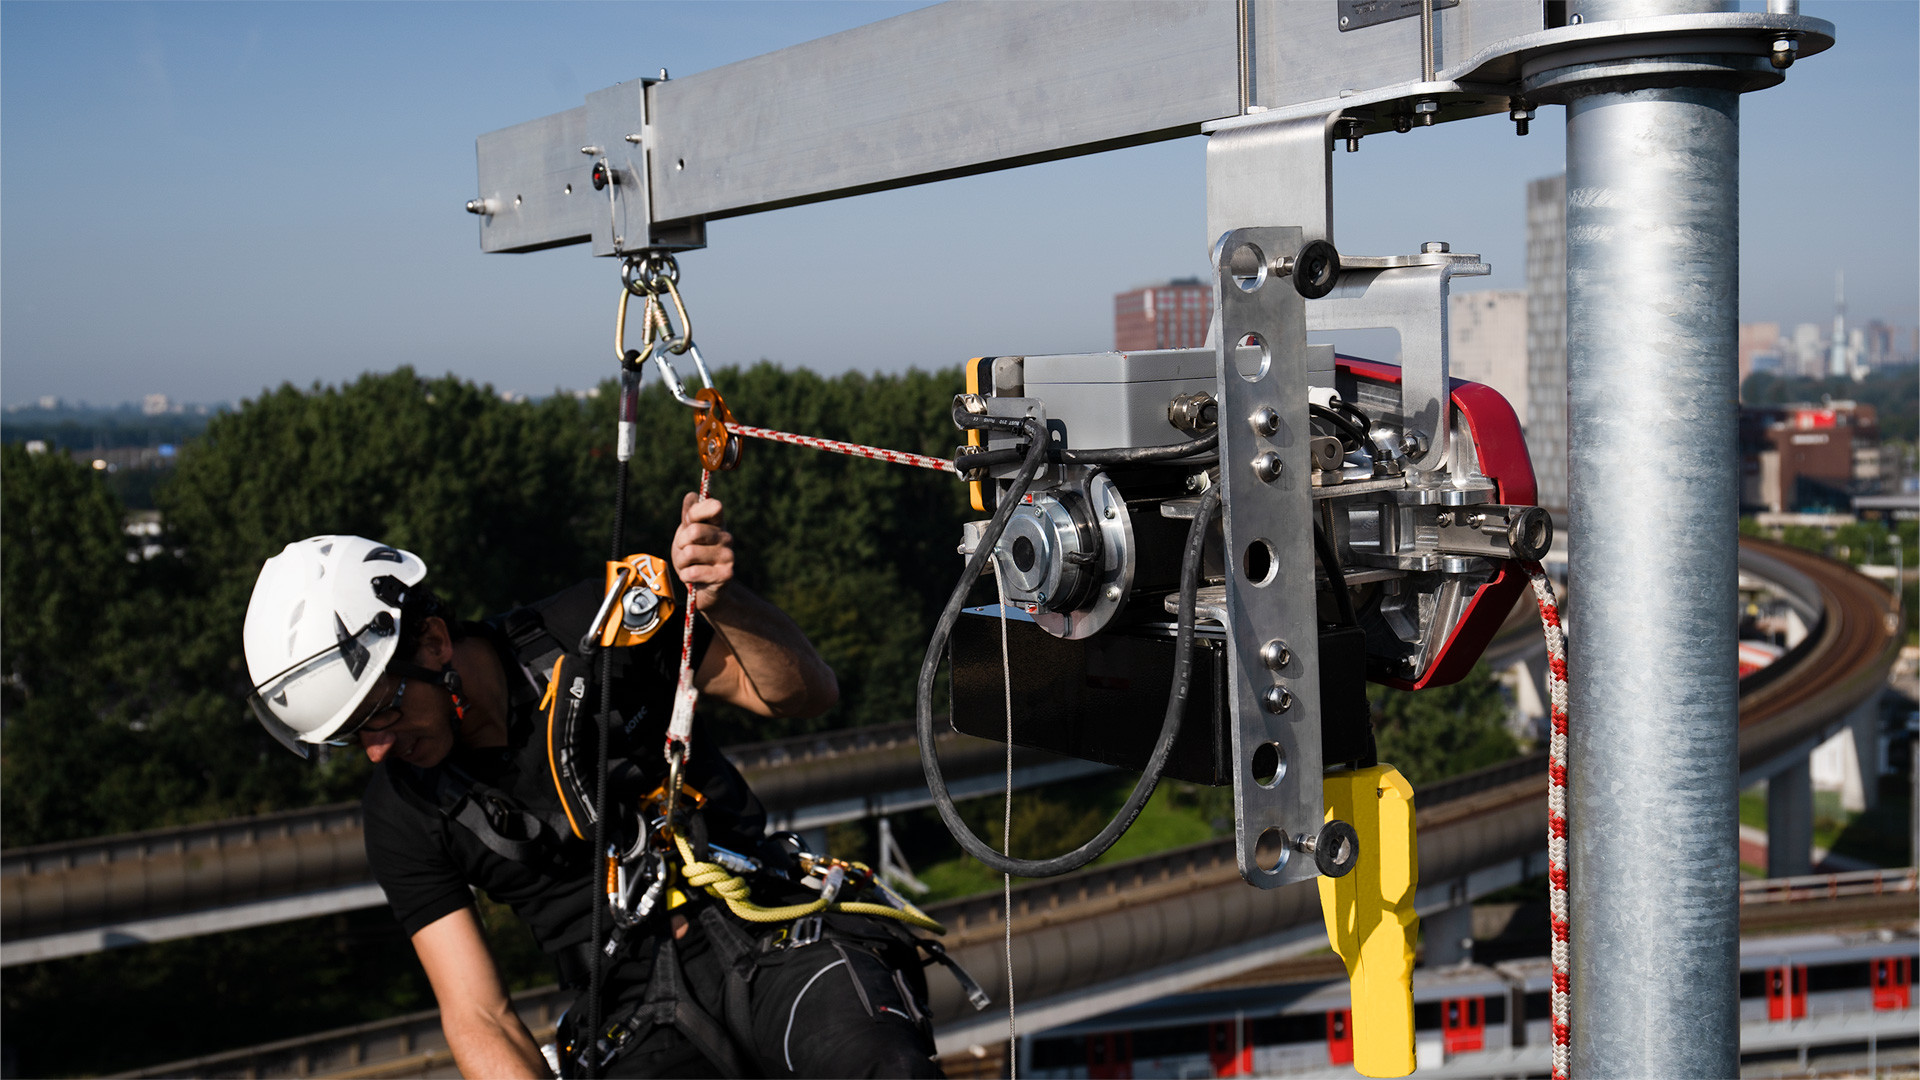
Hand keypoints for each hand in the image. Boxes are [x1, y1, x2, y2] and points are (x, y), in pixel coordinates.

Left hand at [672, 492, 734, 610]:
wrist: (703, 588)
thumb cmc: (694, 558)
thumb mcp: (687, 534)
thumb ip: (689, 516)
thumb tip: (692, 495)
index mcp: (719, 524)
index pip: (714, 506)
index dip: (695, 513)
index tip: (689, 523)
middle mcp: (727, 537)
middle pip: (694, 531)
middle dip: (680, 543)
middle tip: (684, 551)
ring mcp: (729, 556)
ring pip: (690, 552)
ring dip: (681, 562)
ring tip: (688, 566)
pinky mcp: (726, 574)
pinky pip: (694, 571)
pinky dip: (686, 576)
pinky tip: (692, 577)